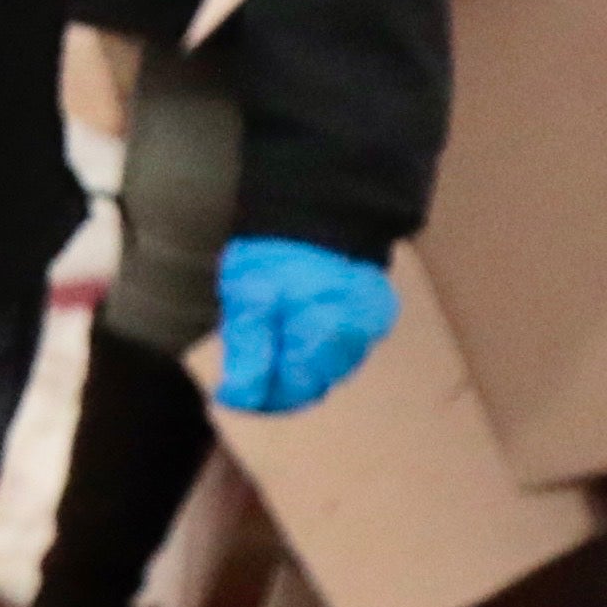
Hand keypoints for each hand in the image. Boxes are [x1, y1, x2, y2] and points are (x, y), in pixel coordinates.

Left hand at [214, 237, 397, 414]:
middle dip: (277, 381)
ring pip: (329, 369)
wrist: (317, 206)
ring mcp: (373, 327)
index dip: (260, 398)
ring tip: (270, 340)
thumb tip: (239, 399)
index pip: (294, 392)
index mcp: (328, 332)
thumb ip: (248, 348)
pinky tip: (296, 329)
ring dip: (298, 366)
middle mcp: (359, 337)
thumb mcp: (248, 296)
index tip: (231, 393)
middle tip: (246, 365)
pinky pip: (343, 348)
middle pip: (314, 383)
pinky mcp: (376, 315)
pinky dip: (317, 348)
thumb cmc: (277, 252)